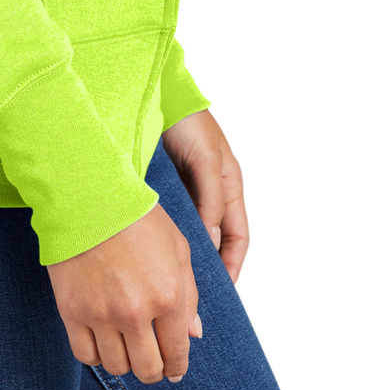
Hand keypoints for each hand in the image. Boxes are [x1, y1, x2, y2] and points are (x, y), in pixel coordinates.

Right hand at [45, 202, 200, 384]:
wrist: (87, 195)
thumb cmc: (136, 216)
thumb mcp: (177, 248)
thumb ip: (189, 295)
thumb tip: (194, 334)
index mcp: (168, 295)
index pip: (177, 354)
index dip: (177, 368)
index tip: (173, 369)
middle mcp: (136, 311)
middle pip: (147, 370)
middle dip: (153, 369)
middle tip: (150, 359)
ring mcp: (101, 313)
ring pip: (117, 367)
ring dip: (124, 361)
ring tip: (124, 344)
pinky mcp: (72, 310)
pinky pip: (85, 356)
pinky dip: (95, 355)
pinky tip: (101, 340)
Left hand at [162, 107, 248, 282]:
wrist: (157, 94)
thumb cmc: (189, 123)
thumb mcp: (207, 162)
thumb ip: (210, 201)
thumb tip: (212, 244)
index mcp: (229, 188)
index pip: (237, 238)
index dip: (232, 265)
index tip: (224, 292)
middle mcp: (209, 193)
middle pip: (214, 241)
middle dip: (208, 268)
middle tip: (195, 296)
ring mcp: (186, 192)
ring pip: (191, 234)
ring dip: (184, 255)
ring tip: (173, 281)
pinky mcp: (164, 188)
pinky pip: (169, 220)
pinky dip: (165, 237)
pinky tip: (152, 252)